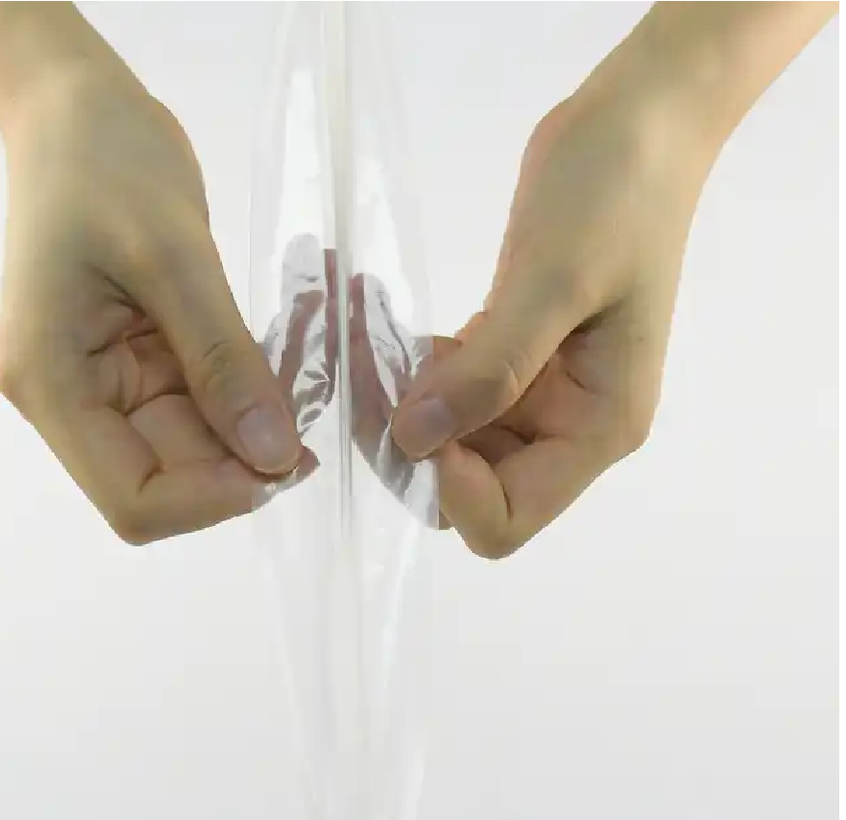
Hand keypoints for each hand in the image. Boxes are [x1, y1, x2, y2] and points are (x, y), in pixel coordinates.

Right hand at [0, 67, 303, 543]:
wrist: (81, 108)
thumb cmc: (111, 163)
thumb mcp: (175, 259)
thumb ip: (224, 363)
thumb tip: (274, 456)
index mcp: (53, 384)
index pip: (134, 500)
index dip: (213, 501)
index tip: (285, 461)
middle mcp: (73, 400)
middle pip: (165, 482)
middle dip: (239, 466)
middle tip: (310, 428)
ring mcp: (106, 384)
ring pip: (189, 451)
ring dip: (247, 434)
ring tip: (302, 392)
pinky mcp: (138, 364)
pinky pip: (198, 408)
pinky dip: (242, 400)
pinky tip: (279, 372)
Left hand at [391, 69, 714, 558]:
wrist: (638, 126)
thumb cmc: (613, 195)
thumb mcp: (552, 281)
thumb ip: (490, 370)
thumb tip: (414, 442)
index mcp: (595, 429)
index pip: (508, 518)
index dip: (449, 489)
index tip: (412, 414)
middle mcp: (565, 429)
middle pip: (467, 487)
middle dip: (406, 445)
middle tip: (361, 372)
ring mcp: (536, 396)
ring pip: (445, 440)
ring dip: (393, 402)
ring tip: (354, 336)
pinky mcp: (507, 360)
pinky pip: (444, 392)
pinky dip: (406, 369)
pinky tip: (373, 324)